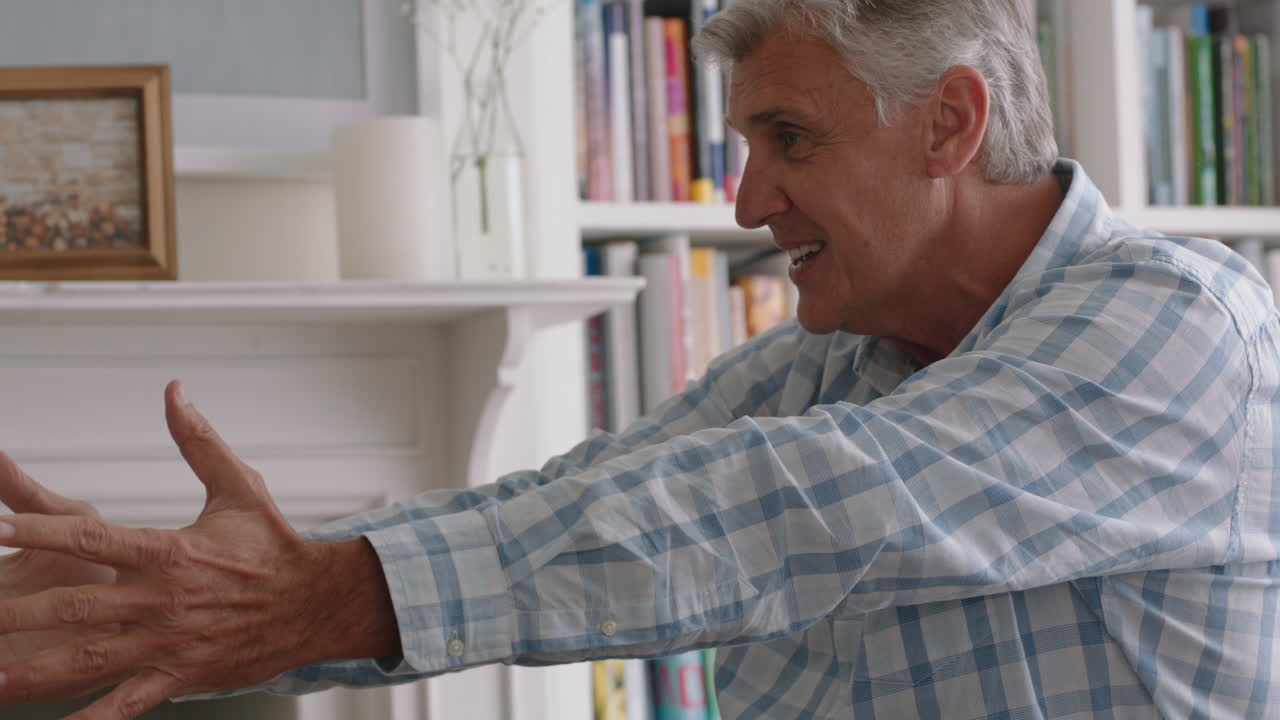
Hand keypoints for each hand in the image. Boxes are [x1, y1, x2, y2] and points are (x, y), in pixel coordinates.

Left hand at [0, 380, 399, 718]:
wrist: (317, 603)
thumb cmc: (275, 547)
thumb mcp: (238, 486)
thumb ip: (198, 441)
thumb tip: (174, 392)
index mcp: (169, 552)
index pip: (92, 541)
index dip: (40, 536)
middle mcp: (162, 601)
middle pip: (74, 609)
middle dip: (16, 615)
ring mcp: (168, 643)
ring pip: (87, 662)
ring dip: (32, 673)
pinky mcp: (179, 676)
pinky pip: (125, 705)